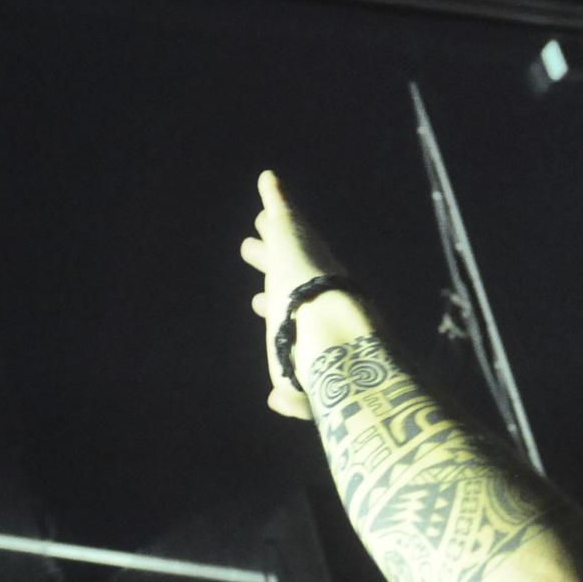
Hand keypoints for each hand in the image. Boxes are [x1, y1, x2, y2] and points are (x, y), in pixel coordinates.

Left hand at [241, 170, 343, 420]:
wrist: (331, 334)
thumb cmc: (323, 366)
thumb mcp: (305, 393)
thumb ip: (293, 400)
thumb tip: (274, 401)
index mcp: (308, 320)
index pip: (288, 308)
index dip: (271, 307)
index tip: (257, 306)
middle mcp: (308, 287)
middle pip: (286, 268)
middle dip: (268, 261)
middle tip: (251, 251)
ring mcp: (300, 259)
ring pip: (283, 238)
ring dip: (271, 227)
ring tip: (263, 217)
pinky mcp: (292, 234)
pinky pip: (282, 207)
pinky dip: (273, 193)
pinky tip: (267, 179)